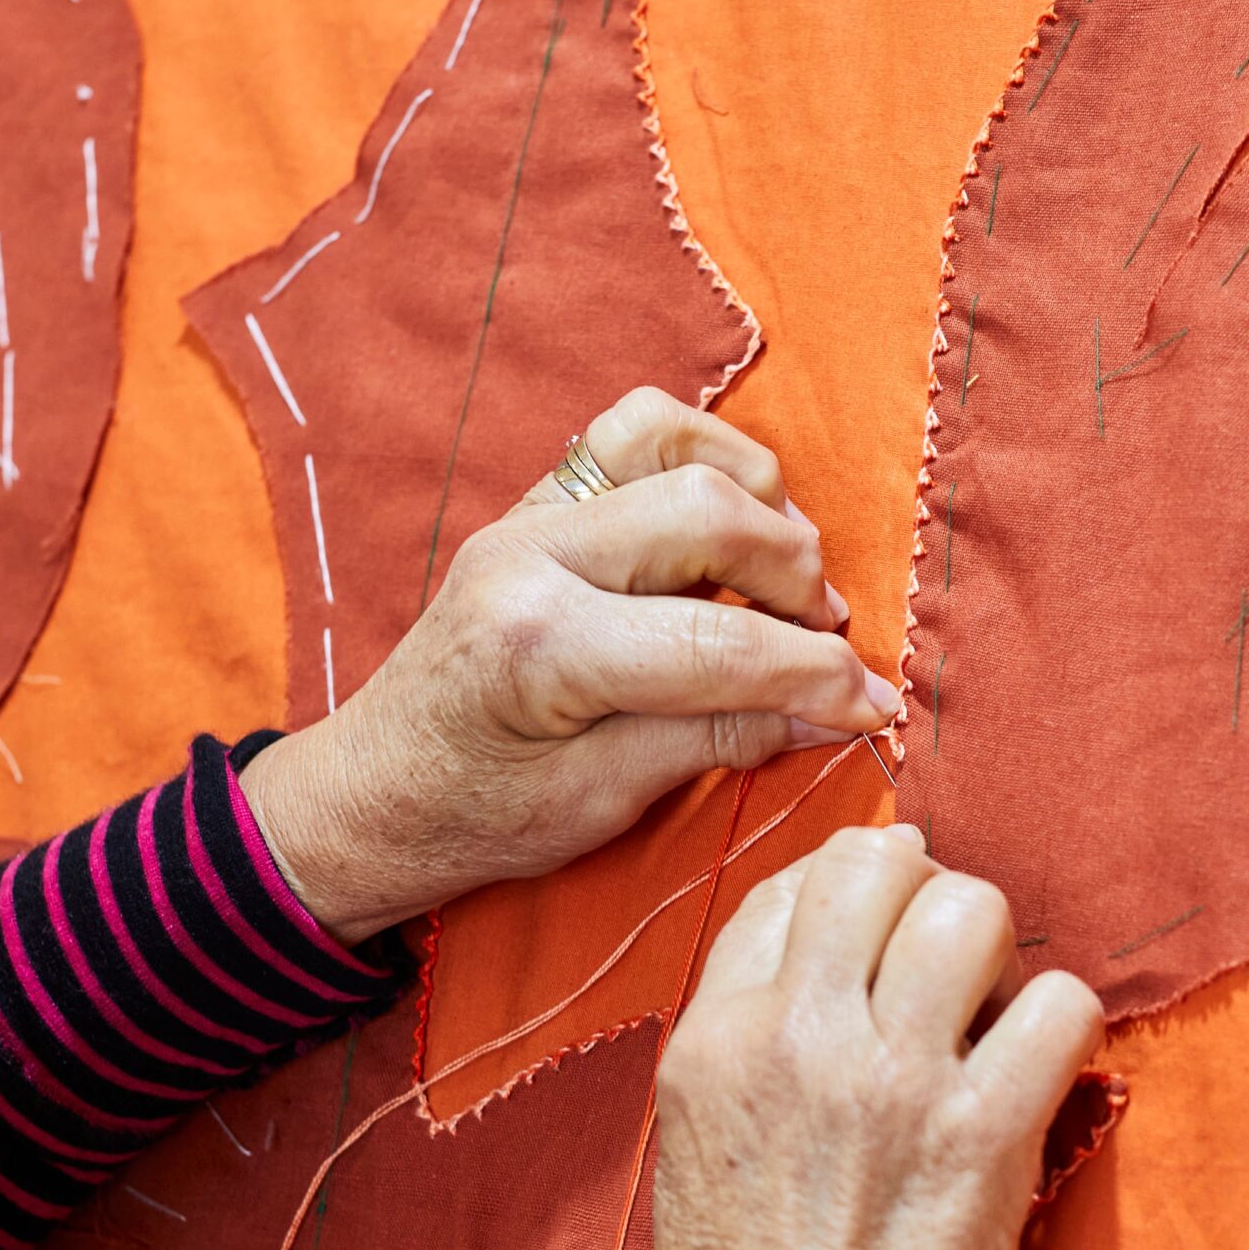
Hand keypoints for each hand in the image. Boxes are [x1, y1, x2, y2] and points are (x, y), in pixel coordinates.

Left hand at [238, 390, 897, 944]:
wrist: (374, 793)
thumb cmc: (477, 816)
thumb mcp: (607, 800)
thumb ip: (724, 738)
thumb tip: (840, 710)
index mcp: (542, 646)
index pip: (723, 644)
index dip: (819, 676)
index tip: (873, 704)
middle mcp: (531, 556)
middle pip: (713, 516)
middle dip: (797, 580)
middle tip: (825, 643)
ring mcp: (528, 516)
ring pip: (678, 447)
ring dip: (757, 505)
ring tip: (784, 582)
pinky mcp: (536, 503)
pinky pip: (634, 433)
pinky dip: (702, 458)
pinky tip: (733, 524)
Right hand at [653, 826, 1103, 1249]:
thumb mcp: (694, 1135)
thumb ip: (747, 1032)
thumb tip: (827, 946)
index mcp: (716, 1037)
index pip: (791, 886)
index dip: (851, 886)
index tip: (882, 921)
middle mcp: (800, 1036)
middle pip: (876, 865)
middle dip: (923, 889)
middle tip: (945, 951)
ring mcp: (896, 1079)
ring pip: (969, 910)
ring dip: (995, 947)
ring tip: (991, 1004)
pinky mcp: (985, 1132)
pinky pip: (1059, 1005)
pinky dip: (1063, 1023)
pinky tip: (1041, 1063)